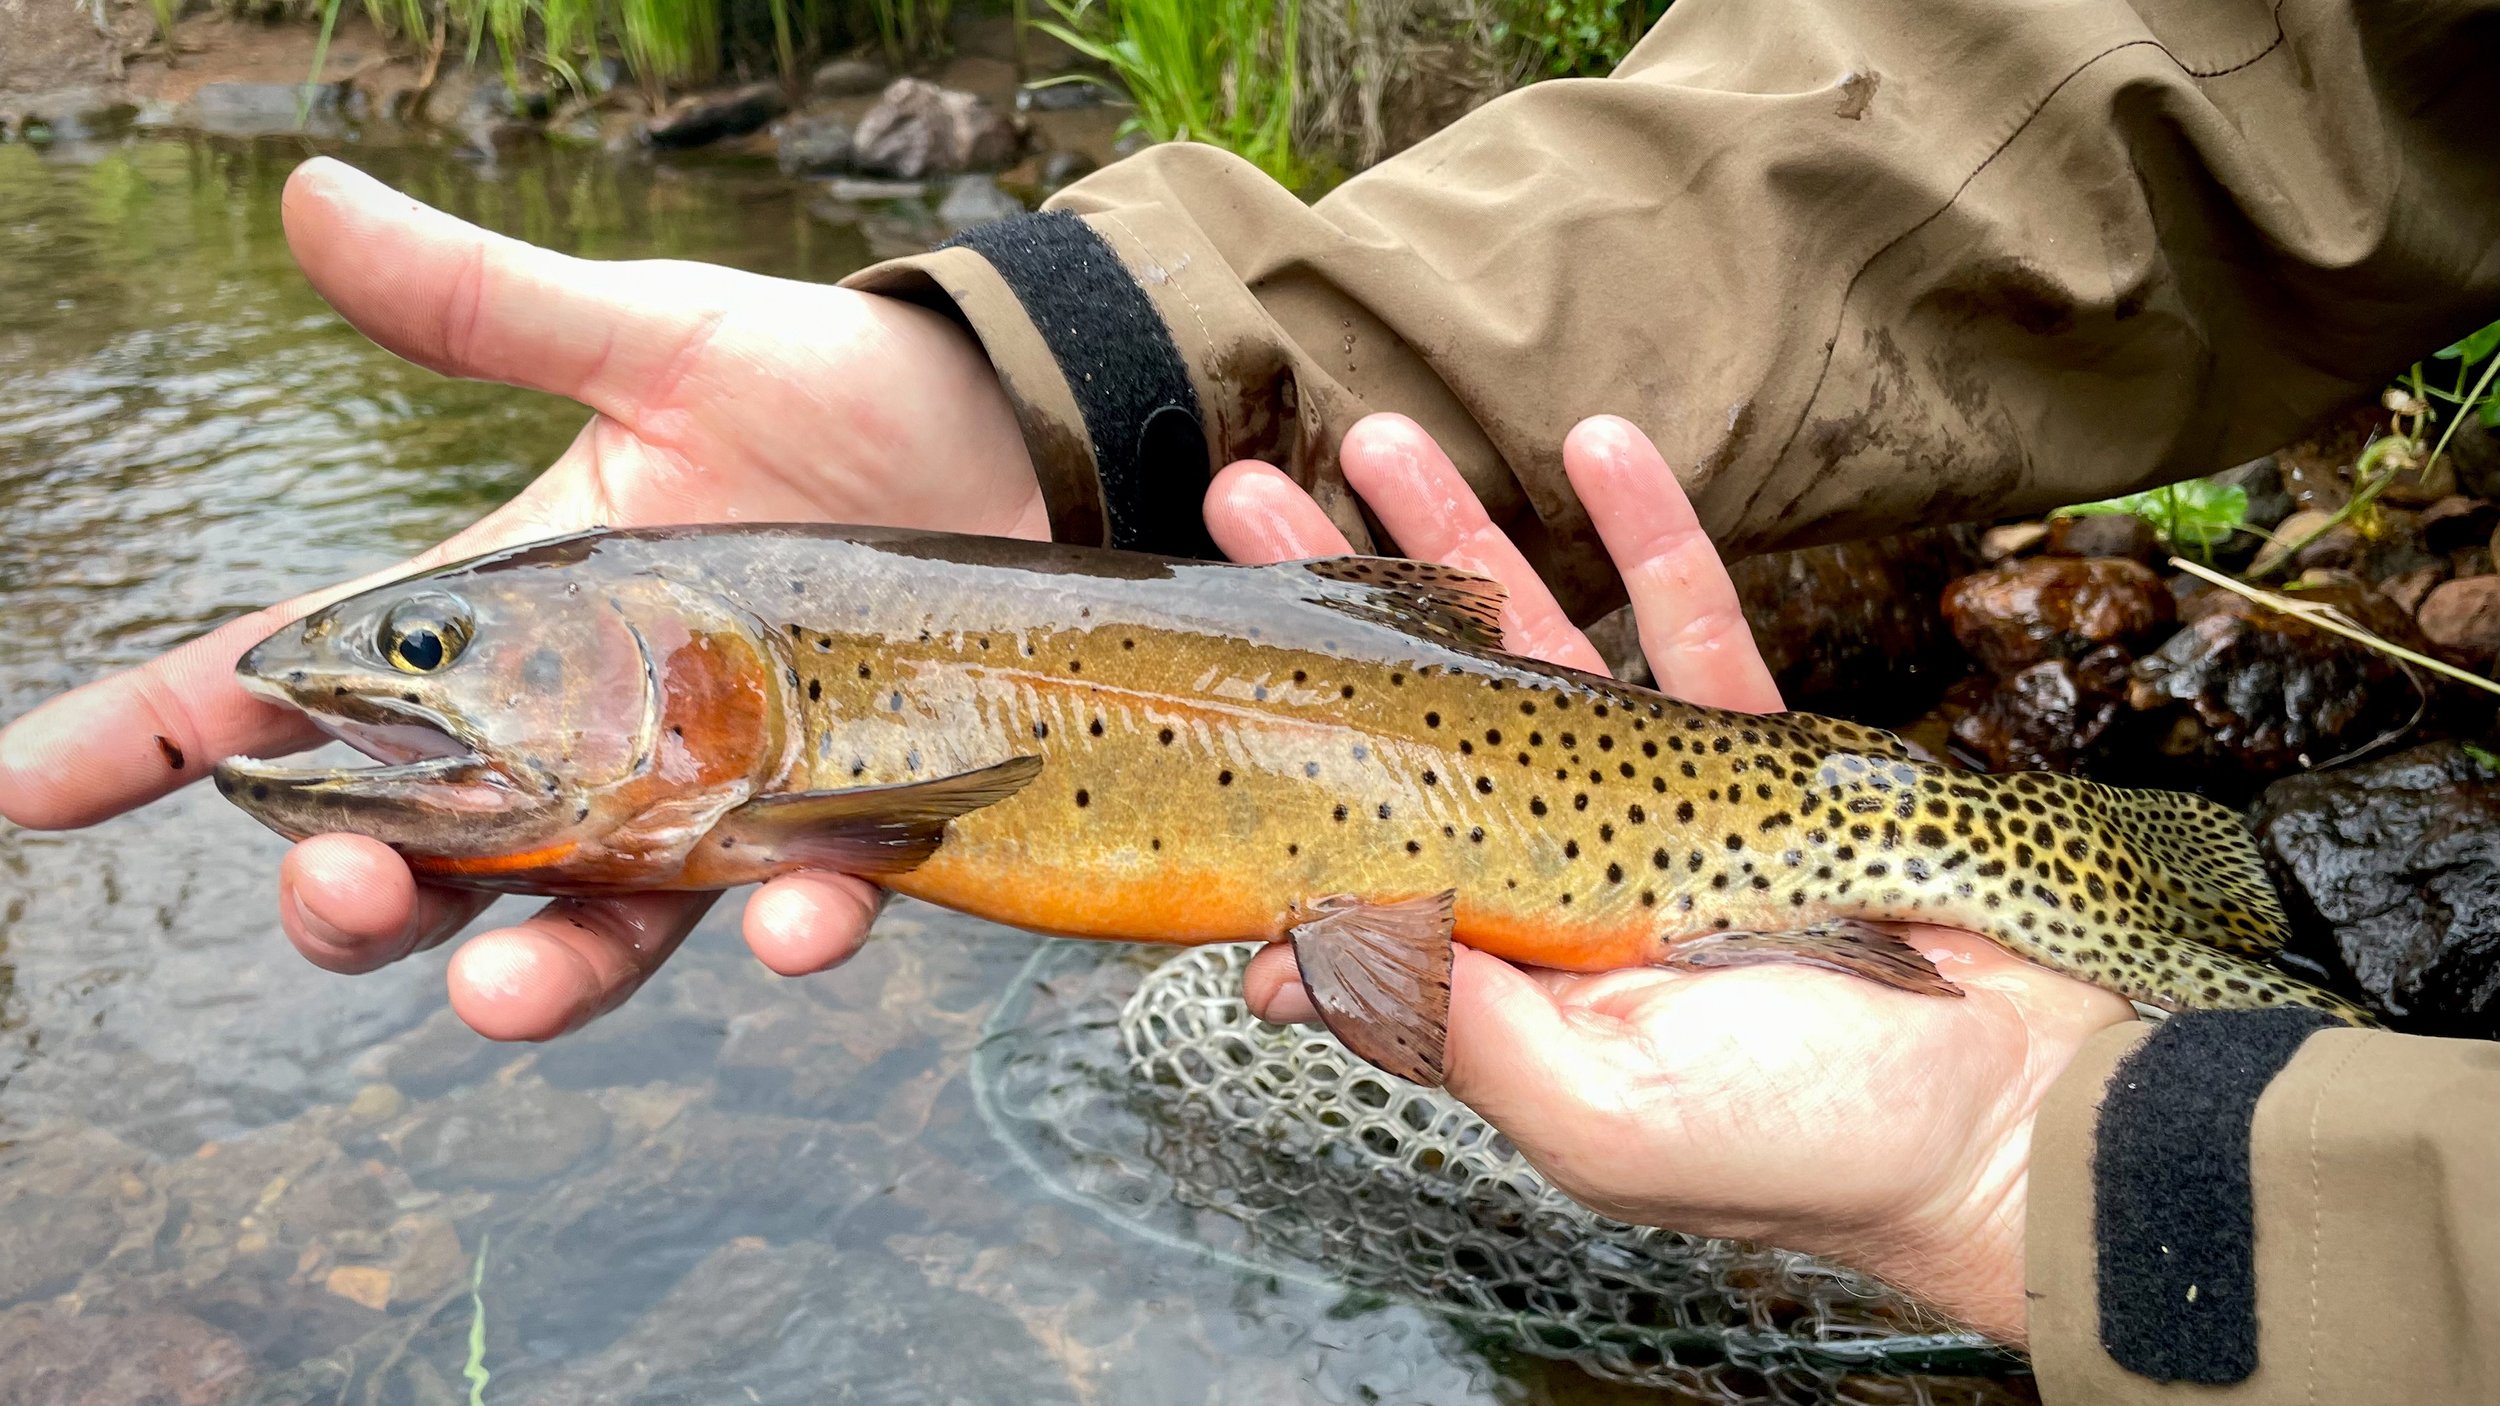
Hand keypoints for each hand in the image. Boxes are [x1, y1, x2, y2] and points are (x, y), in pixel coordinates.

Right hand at [0, 156, 1041, 1039]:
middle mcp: (582, 733)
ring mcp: (706, 794)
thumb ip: (493, 308)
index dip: (153, 733)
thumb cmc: (822, 389)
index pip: (295, 681)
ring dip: (535, 974)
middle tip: (340, 893)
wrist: (1005, 435)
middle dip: (349, 898)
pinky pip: (798, 907)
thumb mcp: (657, 339)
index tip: (25, 789)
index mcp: (502, 618)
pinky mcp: (836, 821)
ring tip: (498, 996)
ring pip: (583, 925)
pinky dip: (793, 928)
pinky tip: (800, 922)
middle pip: (417, 854)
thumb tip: (308, 201)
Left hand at [1202, 413, 2134, 1343]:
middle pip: (1421, 712)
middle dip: (1334, 602)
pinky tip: (1599, 443)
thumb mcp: (1601, 1110)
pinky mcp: (1762, 758)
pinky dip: (1648, 534)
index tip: (1211, 657)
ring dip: (1460, 539)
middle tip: (1245, 499)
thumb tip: (1276, 968)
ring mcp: (1657, 808)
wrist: (2017, 1119)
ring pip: (1539, 646)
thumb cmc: (1806, 1145)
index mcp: (1502, 960)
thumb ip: (1456, 1028)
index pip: (1360, 836)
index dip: (1284, 748)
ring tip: (1379, 439)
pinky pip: (1693, 625)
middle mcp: (1558, 873)